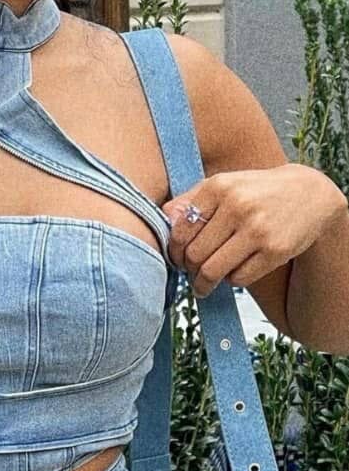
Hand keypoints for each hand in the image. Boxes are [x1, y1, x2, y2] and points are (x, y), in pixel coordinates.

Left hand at [162, 163, 347, 297]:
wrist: (309, 195)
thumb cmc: (256, 193)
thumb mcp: (224, 185)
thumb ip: (189, 200)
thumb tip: (162, 219)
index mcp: (219, 187)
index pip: (180, 231)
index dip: (174, 252)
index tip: (177, 259)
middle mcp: (238, 206)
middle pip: (194, 255)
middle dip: (188, 270)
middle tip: (190, 273)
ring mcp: (258, 229)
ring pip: (212, 271)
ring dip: (203, 283)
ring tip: (202, 285)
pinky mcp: (275, 250)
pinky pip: (238, 279)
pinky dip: (231, 280)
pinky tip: (234, 272)